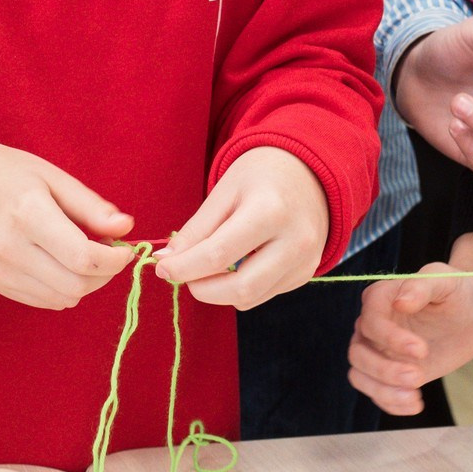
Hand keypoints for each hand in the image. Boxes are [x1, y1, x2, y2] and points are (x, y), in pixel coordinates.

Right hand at [0, 139, 134, 309]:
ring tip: (84, 257)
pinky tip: (62, 265)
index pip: (83, 257)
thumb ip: (91, 207)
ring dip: (86, 284)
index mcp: (27, 214)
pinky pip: (45, 301)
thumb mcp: (54, 177)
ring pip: (63, 299)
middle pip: (76, 284)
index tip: (123, 249)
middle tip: (108, 252)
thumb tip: (127, 228)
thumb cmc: (9, 174)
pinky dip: (64, 289)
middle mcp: (9, 247)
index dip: (114, 260)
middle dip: (105, 274)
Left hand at [154, 146, 329, 307]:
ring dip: (219, 291)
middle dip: (201, 289)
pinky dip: (239, 287)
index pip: (219, 255)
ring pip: (250, 298)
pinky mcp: (305, 274)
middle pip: (239, 288)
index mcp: (270, 211)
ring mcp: (305, 261)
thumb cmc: (260, 177)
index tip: (163, 268)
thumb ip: (195, 230)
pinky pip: (262, 294)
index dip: (184, 268)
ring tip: (208, 266)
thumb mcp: (224, 192)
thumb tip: (166, 262)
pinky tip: (237, 263)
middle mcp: (295, 241)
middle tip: (184, 274)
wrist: (309, 173)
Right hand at [349, 244, 472, 415]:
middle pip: (358, 353)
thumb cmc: (456, 290)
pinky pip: (377, 392)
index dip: (391, 339)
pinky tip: (416, 404)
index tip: (421, 350)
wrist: (469, 313)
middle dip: (384, 370)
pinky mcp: (390, 372)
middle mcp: (371, 325)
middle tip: (417, 376)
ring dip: (383, 390)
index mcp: (379, 298)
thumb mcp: (445, 281)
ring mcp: (378, 351)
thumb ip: (421, 287)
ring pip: (360, 375)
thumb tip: (400, 302)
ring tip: (414, 397)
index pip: (371, 322)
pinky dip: (391, 403)